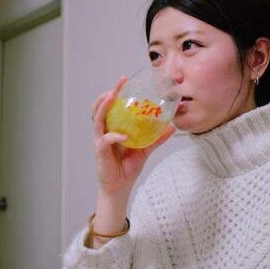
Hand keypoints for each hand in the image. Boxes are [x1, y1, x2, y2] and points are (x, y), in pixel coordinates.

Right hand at [91, 77, 174, 203]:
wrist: (120, 187)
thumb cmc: (128, 167)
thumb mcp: (145, 149)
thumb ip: (156, 137)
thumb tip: (172, 126)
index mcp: (112, 127)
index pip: (110, 106)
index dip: (114, 92)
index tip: (124, 80)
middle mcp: (103, 131)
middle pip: (99, 108)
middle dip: (107, 94)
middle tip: (119, 85)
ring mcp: (99, 141)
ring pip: (97, 119)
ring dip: (104, 107)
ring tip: (113, 97)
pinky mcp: (100, 152)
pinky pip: (105, 140)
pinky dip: (114, 136)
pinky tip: (124, 136)